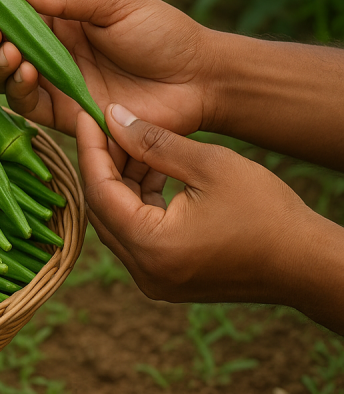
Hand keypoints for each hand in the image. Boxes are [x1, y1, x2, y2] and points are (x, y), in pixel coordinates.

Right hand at [0, 0, 219, 137]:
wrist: (198, 80)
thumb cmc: (162, 32)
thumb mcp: (115, 2)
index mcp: (58, 15)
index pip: (7, 7)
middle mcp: (48, 48)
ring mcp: (53, 81)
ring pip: (2, 74)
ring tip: (8, 51)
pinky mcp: (62, 113)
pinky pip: (25, 103)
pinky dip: (16, 88)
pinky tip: (24, 73)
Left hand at [76, 106, 343, 331]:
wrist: (307, 263)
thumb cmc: (266, 212)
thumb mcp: (209, 165)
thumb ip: (154, 142)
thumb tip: (112, 116)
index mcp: (151, 247)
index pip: (98, 191)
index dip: (90, 149)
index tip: (86, 114)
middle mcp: (143, 271)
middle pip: (102, 208)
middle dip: (102, 164)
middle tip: (105, 125)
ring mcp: (153, 279)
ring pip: (117, 221)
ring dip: (121, 181)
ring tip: (132, 141)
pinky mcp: (166, 277)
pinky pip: (136, 234)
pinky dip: (138, 201)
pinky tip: (149, 168)